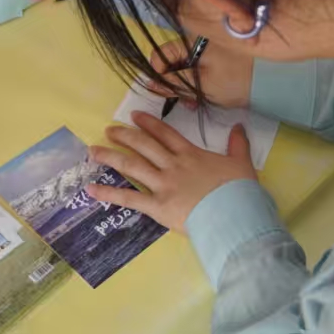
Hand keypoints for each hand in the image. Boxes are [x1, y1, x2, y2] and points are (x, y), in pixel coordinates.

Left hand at [87, 112, 257, 232]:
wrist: (237, 217)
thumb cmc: (241, 192)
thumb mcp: (242, 164)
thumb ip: (238, 144)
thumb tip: (239, 126)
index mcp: (191, 155)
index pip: (165, 134)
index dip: (148, 124)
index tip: (134, 116)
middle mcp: (172, 165)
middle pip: (143, 146)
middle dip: (124, 136)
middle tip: (109, 130)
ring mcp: (163, 185)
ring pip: (131, 166)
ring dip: (110, 157)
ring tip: (92, 151)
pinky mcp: (157, 206)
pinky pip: (129, 198)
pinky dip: (109, 194)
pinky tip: (91, 189)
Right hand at [143, 39, 252, 109]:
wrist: (272, 78)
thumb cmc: (235, 79)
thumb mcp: (202, 85)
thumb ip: (175, 84)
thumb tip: (152, 84)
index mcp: (187, 42)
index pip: (159, 57)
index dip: (160, 76)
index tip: (170, 93)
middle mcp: (193, 40)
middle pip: (170, 62)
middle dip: (175, 84)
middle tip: (186, 102)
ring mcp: (204, 48)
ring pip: (183, 67)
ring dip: (186, 85)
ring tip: (196, 103)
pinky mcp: (214, 56)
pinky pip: (196, 67)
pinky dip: (197, 81)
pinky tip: (204, 95)